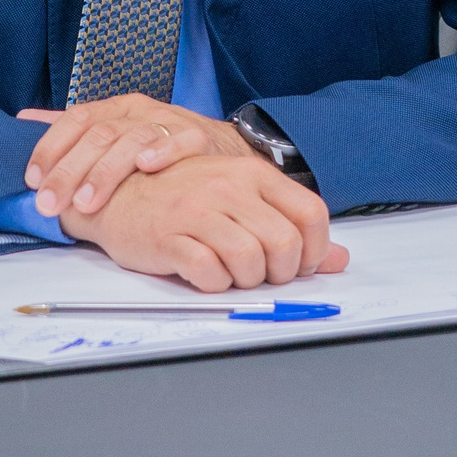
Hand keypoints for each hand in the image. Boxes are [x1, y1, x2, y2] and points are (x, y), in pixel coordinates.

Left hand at [19, 94, 248, 221]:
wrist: (216, 145)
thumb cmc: (155, 144)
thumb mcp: (112, 132)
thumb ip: (69, 129)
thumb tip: (23, 120)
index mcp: (113, 109)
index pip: (75, 120)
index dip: (51, 148)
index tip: (33, 180)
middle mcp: (137, 111)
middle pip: (98, 135)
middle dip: (69, 171)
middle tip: (49, 204)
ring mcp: (168, 121)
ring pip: (132, 139)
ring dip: (107, 171)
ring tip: (87, 202)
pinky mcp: (197, 137)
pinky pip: (180, 140)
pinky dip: (162, 151)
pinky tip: (145, 167)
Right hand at [60, 157, 347, 293]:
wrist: (117, 191)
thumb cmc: (181, 196)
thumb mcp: (239, 198)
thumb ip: (289, 224)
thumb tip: (339, 260)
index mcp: (251, 173)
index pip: (311, 213)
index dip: (315, 250)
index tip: (300, 264)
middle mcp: (228, 187)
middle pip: (284, 244)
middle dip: (281, 273)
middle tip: (263, 274)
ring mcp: (197, 211)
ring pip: (250, 261)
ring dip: (247, 280)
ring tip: (232, 272)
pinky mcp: (169, 238)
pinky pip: (210, 273)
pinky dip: (215, 284)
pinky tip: (206, 274)